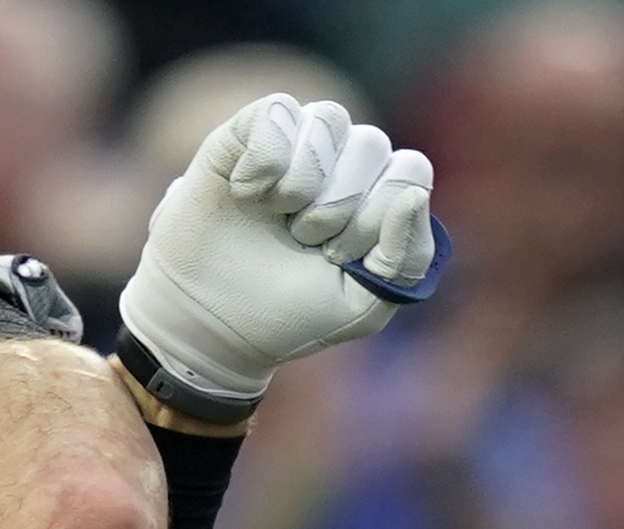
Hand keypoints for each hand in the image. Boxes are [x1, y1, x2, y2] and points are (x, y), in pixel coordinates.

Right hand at [118, 94, 438, 414]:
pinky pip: (278, 110)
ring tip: (278, 218)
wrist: (210, 322)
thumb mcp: (363, 303)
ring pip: (330, 118)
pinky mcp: (247, 130)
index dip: (378, 218)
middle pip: (372, 143)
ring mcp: (296, 139)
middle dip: (339, 209)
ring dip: (304, 182)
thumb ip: (407, 255)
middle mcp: (342, 157)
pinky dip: (265, 161)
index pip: (410, 171)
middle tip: (303, 244)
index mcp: (377, 192)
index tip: (338, 258)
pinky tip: (246, 194)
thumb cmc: (290, 313)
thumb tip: (413, 194)